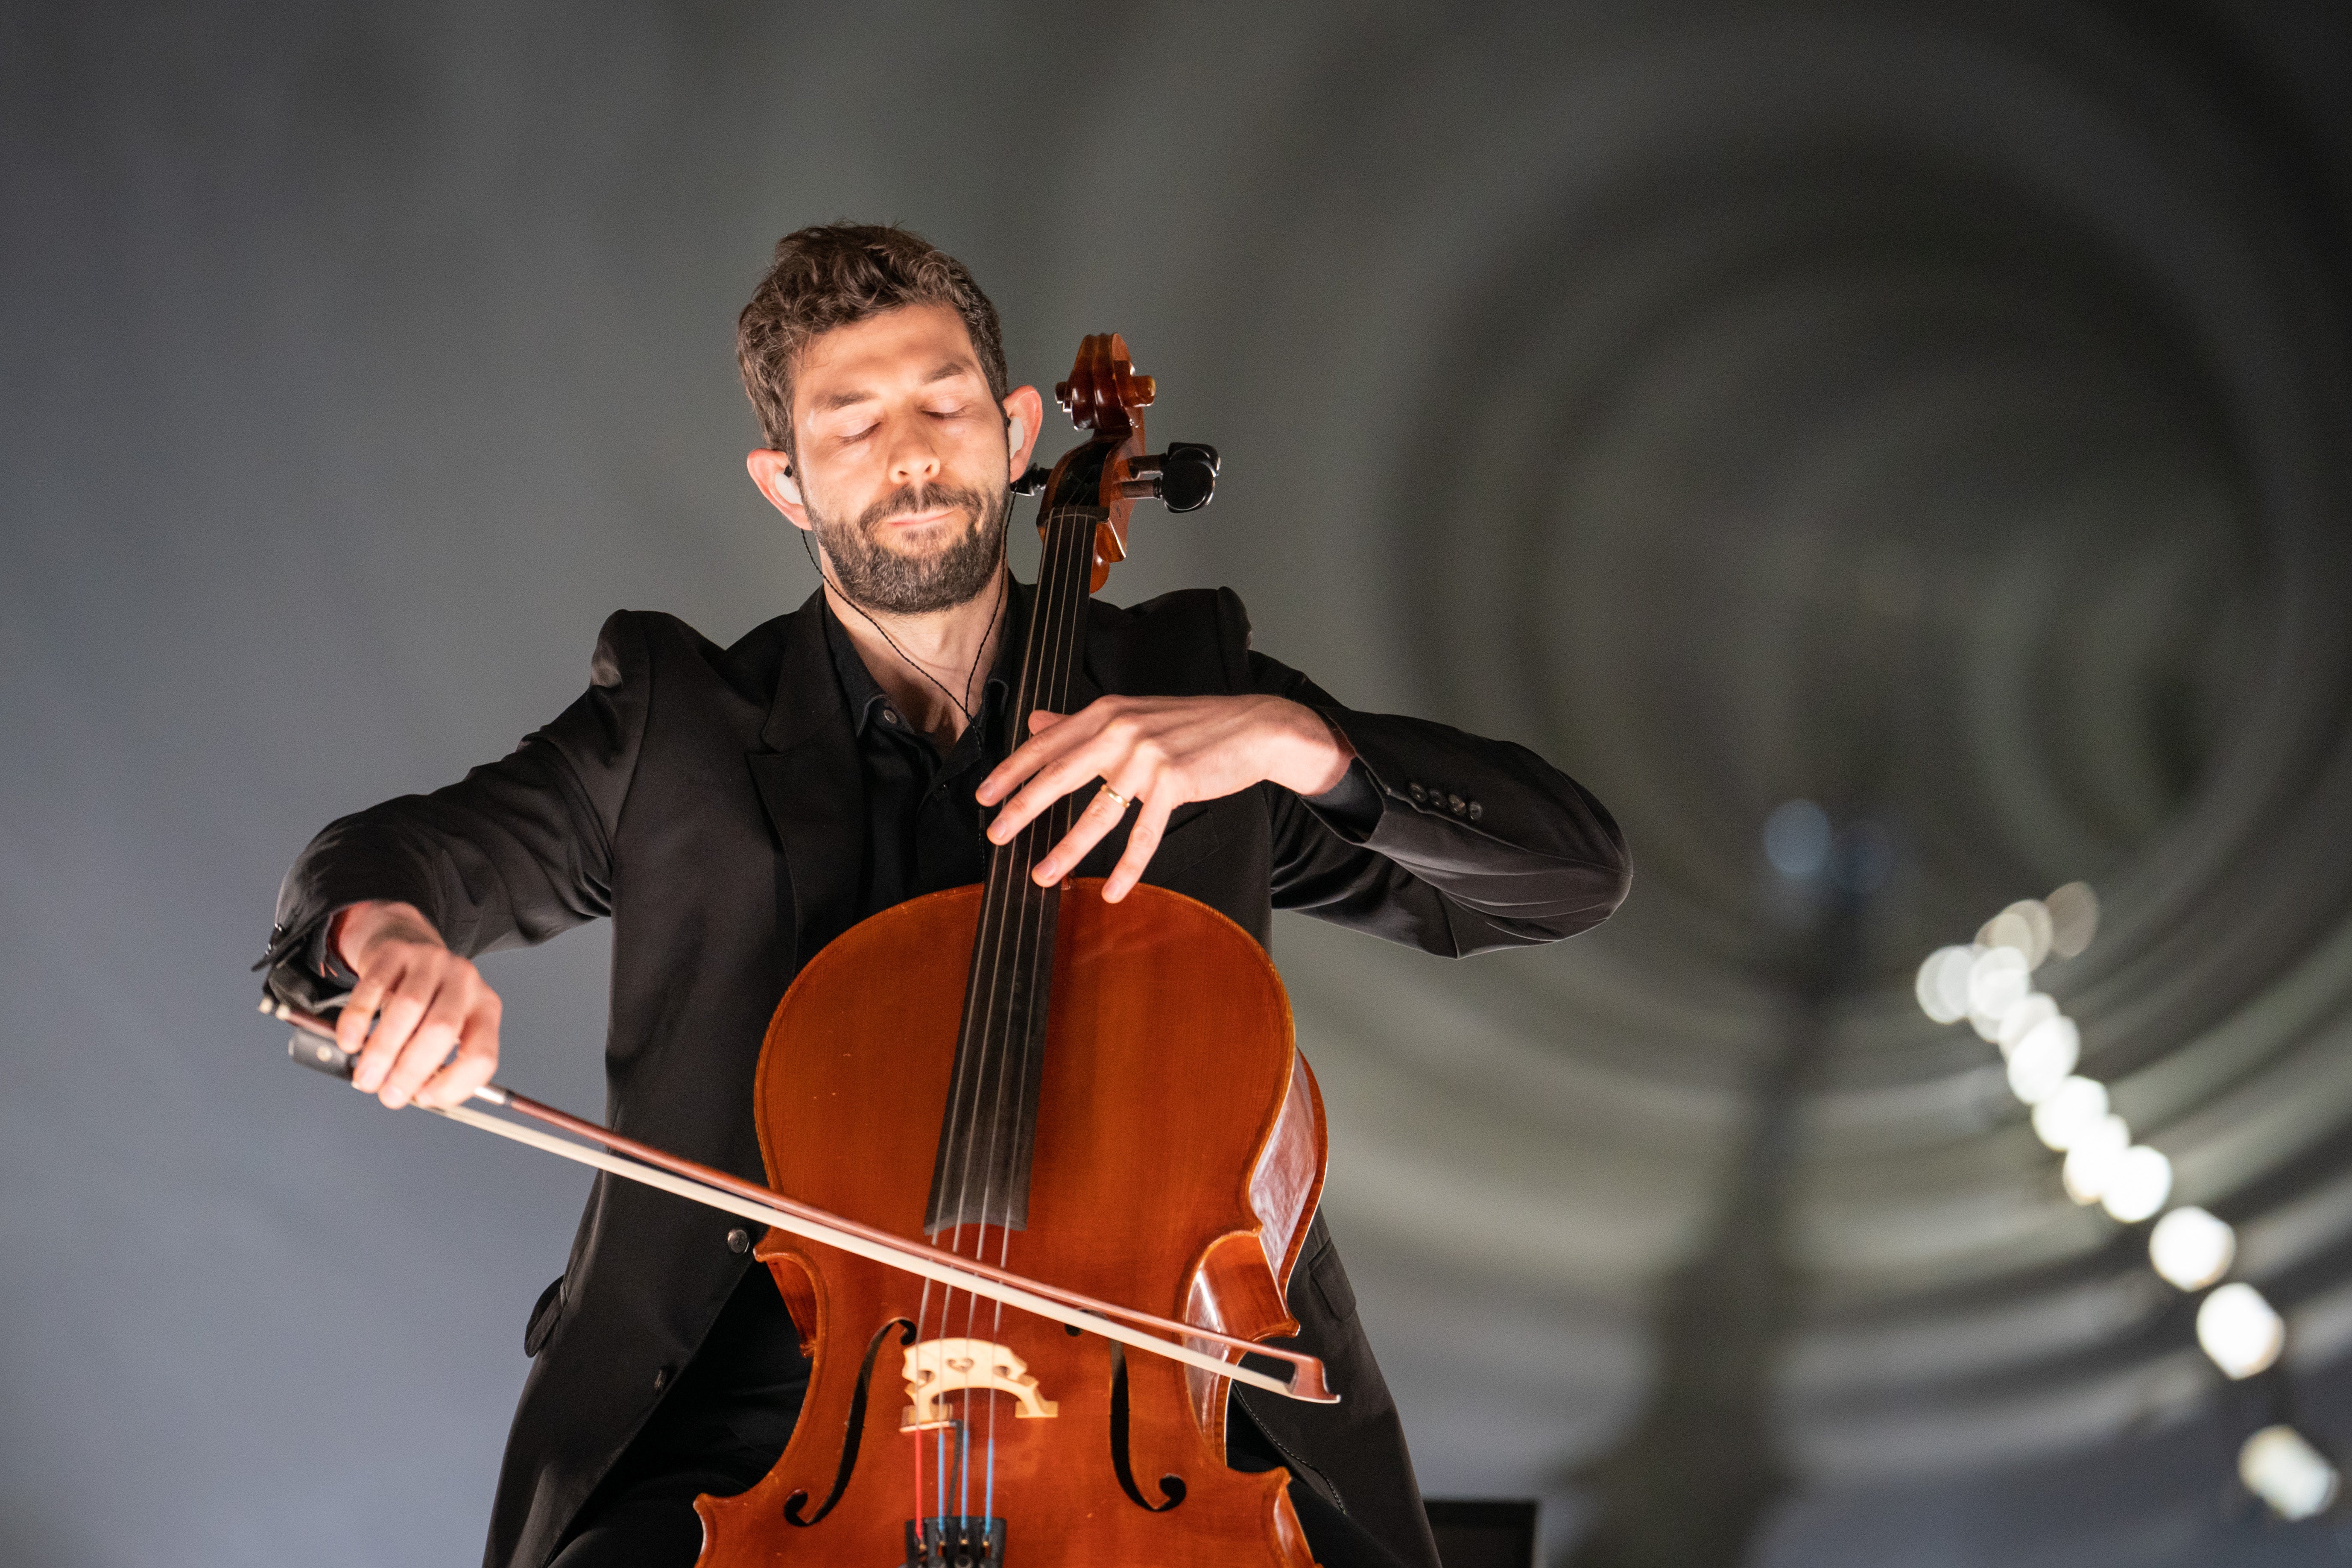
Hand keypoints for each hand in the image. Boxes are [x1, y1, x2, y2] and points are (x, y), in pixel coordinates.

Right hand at [330, 900, 502, 1110]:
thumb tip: (410, 1093)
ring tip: (366, 1077)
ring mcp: (432, 961)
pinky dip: (358, 1021)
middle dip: (411, 1070)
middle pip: (441, 1030)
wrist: (406, 942)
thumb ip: (434, 1061)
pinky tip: (350, 1042)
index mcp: (485, 1008)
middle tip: (388, 1095)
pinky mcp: (396, 951)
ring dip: (382, 1051)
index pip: (482, 1054)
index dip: (455, 1084)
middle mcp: (466, 981)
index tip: (425, 1099)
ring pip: (407, 1009)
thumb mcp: (444, 1028)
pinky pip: (373, 988)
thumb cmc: (426, 999)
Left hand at [976, 695, 1352, 900]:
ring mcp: (1149, 757)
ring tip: (1042, 874)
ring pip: (1098, 812)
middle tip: (996, 834)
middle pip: (1060, 775)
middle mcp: (1122, 730)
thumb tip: (1036, 723)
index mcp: (1106, 713)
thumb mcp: (1131, 714)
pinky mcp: (1175, 783)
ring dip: (1067, 849)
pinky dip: (1127, 867)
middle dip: (1023, 808)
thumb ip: (1081, 722)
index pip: (1047, 744)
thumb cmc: (1190, 724)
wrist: (1251, 727)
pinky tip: (1111, 890)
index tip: (985, 795)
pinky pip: (1144, 834)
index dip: (1012, 771)